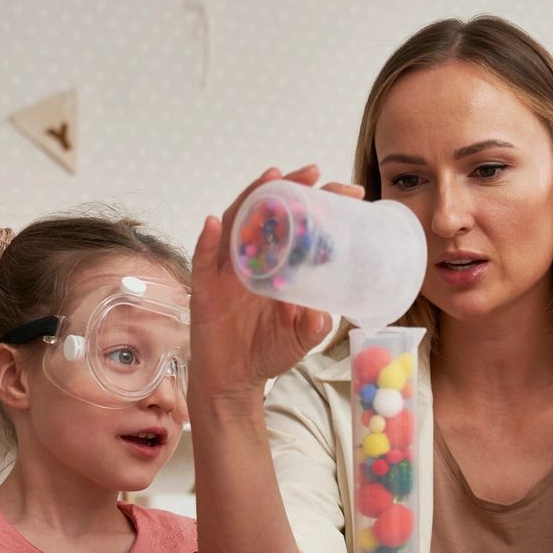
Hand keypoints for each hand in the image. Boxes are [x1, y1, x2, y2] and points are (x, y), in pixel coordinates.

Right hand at [189, 165, 365, 400]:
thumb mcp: (302, 338)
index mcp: (276, 264)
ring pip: (235, 224)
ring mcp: (227, 271)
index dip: (318, 204)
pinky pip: (203, 260)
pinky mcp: (206, 288)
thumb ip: (315, 324)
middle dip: (288, 188)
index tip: (349, 191)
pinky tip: (215, 224)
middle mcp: (251, 259)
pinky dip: (207, 241)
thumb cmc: (266, 352)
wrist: (235, 380)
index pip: (297, 224)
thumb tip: (327, 311)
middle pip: (266, 213)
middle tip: (314, 173)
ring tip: (271, 177)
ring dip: (250, 198)